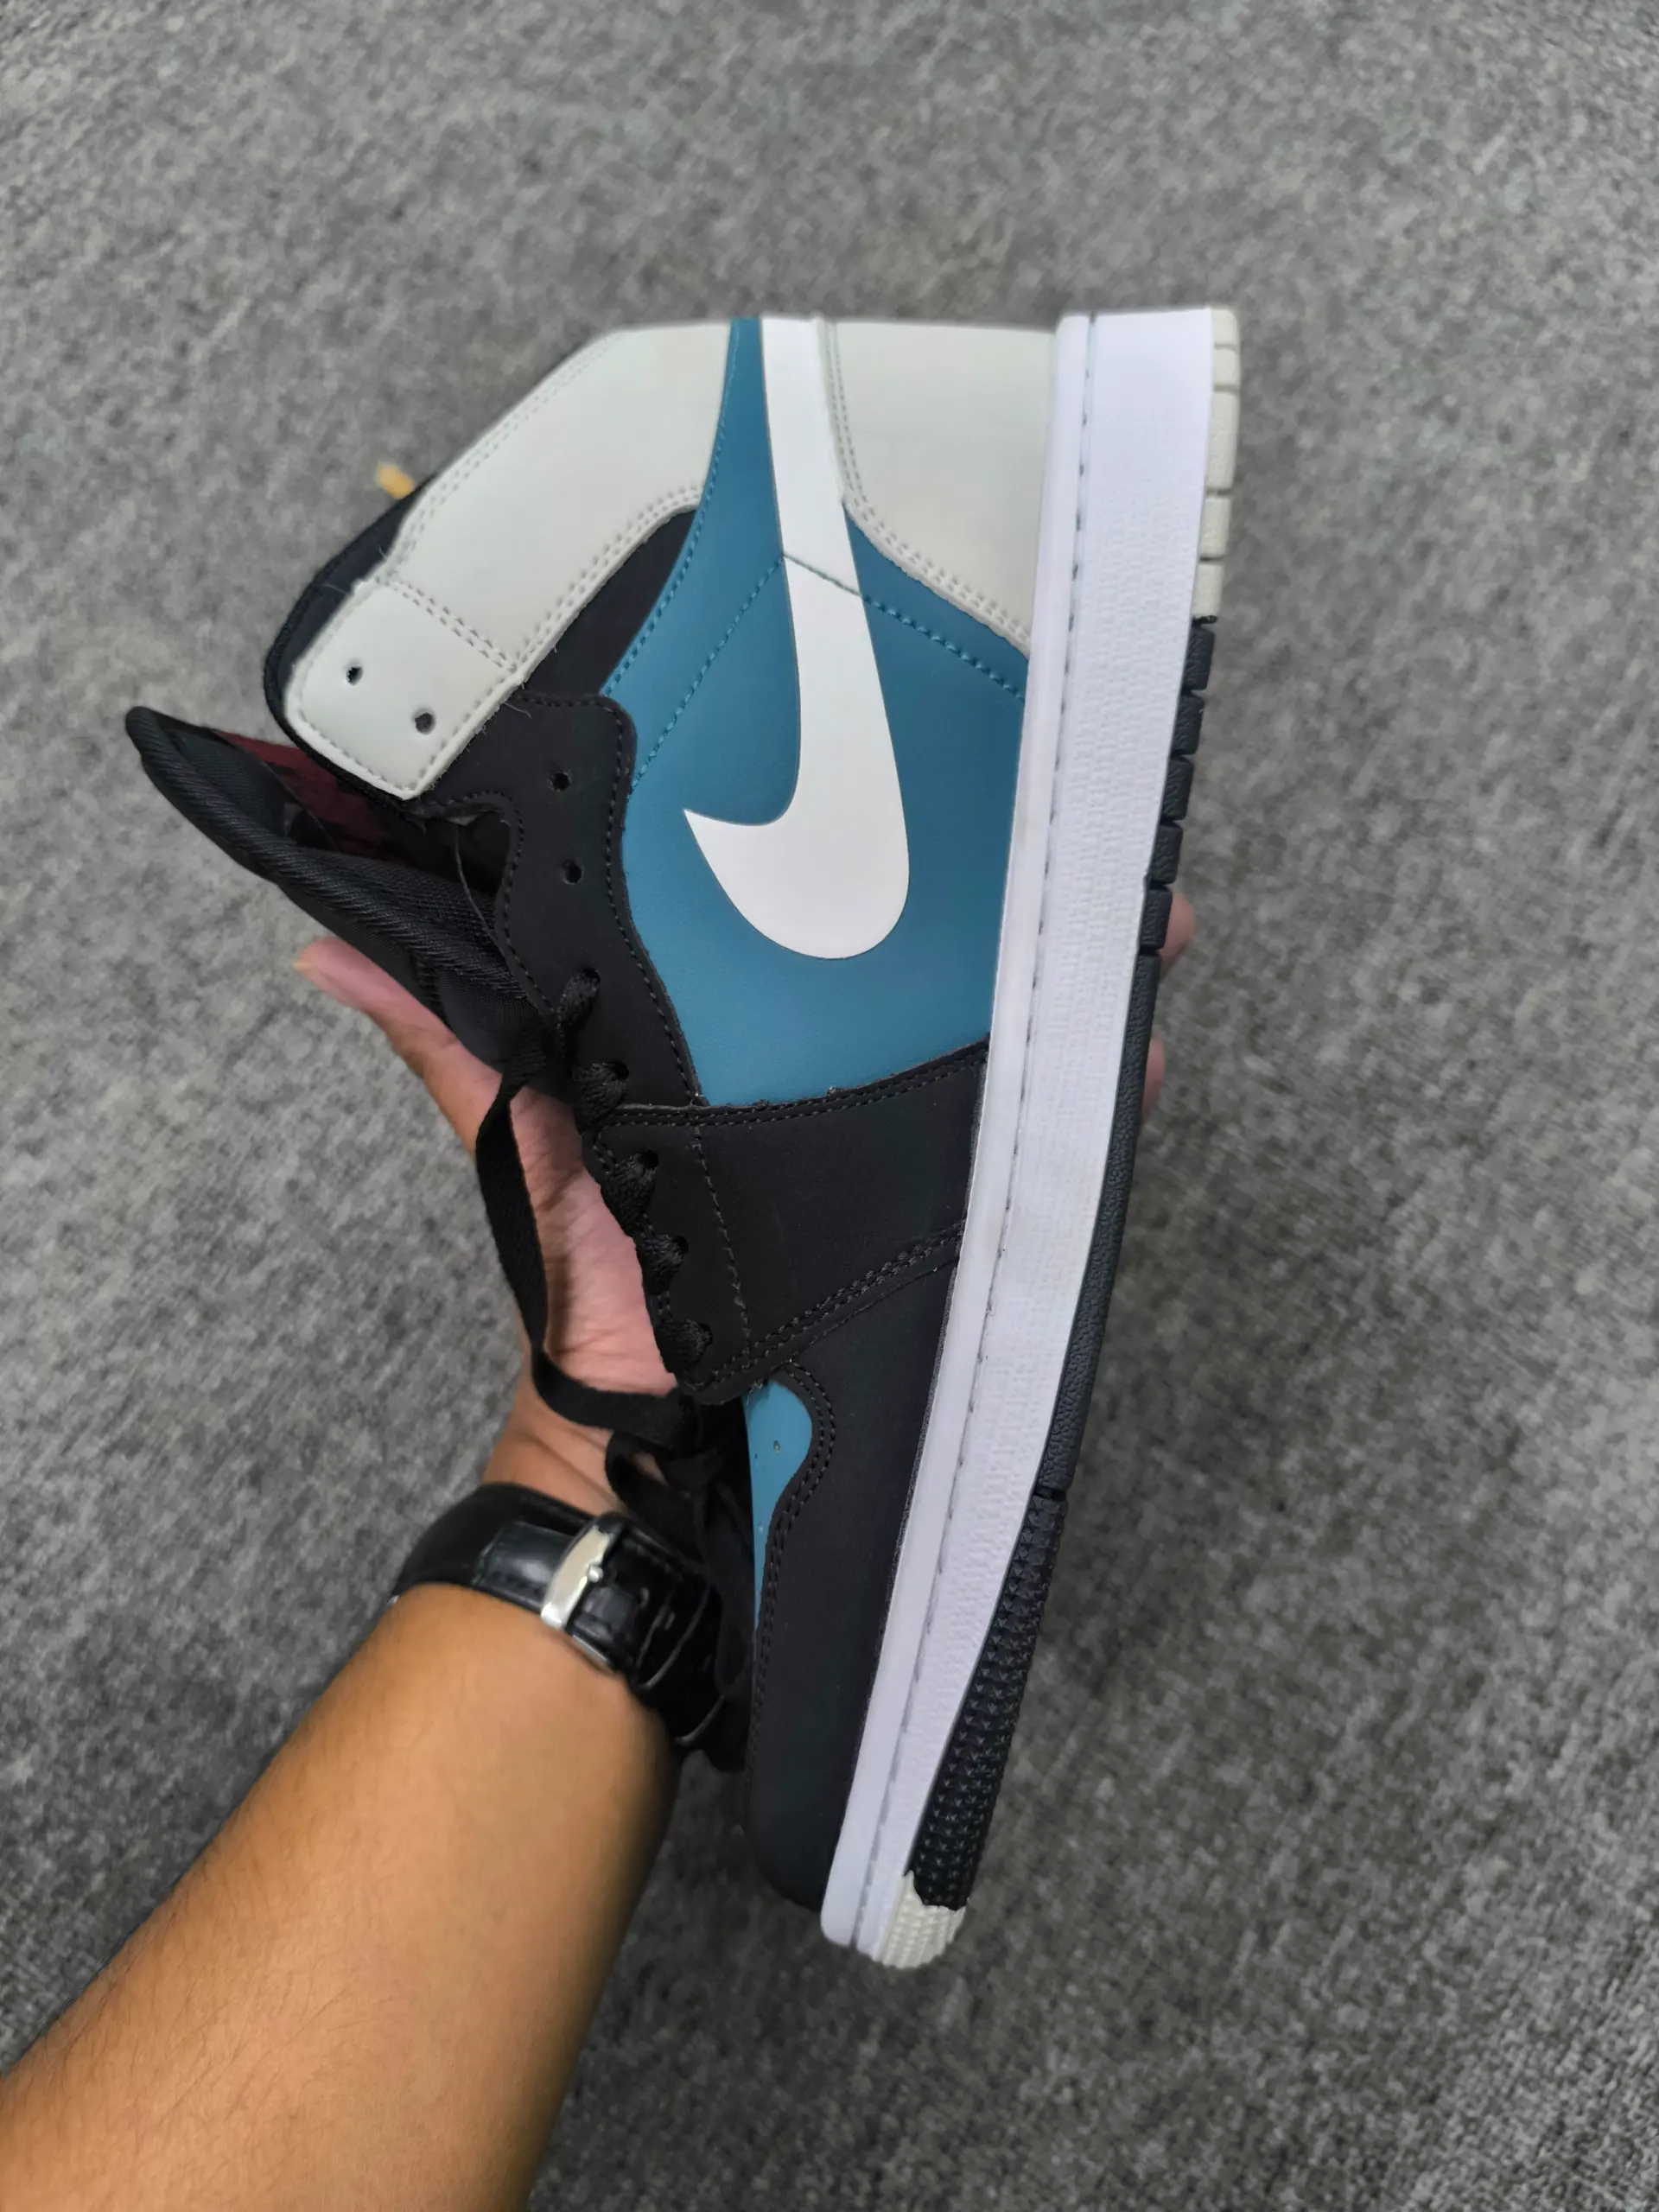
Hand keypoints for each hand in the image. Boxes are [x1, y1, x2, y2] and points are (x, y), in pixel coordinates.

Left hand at [294, 893, 1192, 1500]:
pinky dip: (1099, 1087)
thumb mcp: (536, 1133)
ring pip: (1012, 1024)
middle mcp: (843, 1064)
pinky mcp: (957, 1204)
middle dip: (1005, 876)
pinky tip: (1135, 1041)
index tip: (898, 745)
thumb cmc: (599, 1282)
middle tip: (1048, 809)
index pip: (818, 903)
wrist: (662, 1438)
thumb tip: (325, 938)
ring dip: (1070, 964)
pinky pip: (1048, 1135)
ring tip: (1126, 906)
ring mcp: (911, 1134)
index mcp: (749, 1024)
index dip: (868, 825)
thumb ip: (456, 1041)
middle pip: (942, 948)